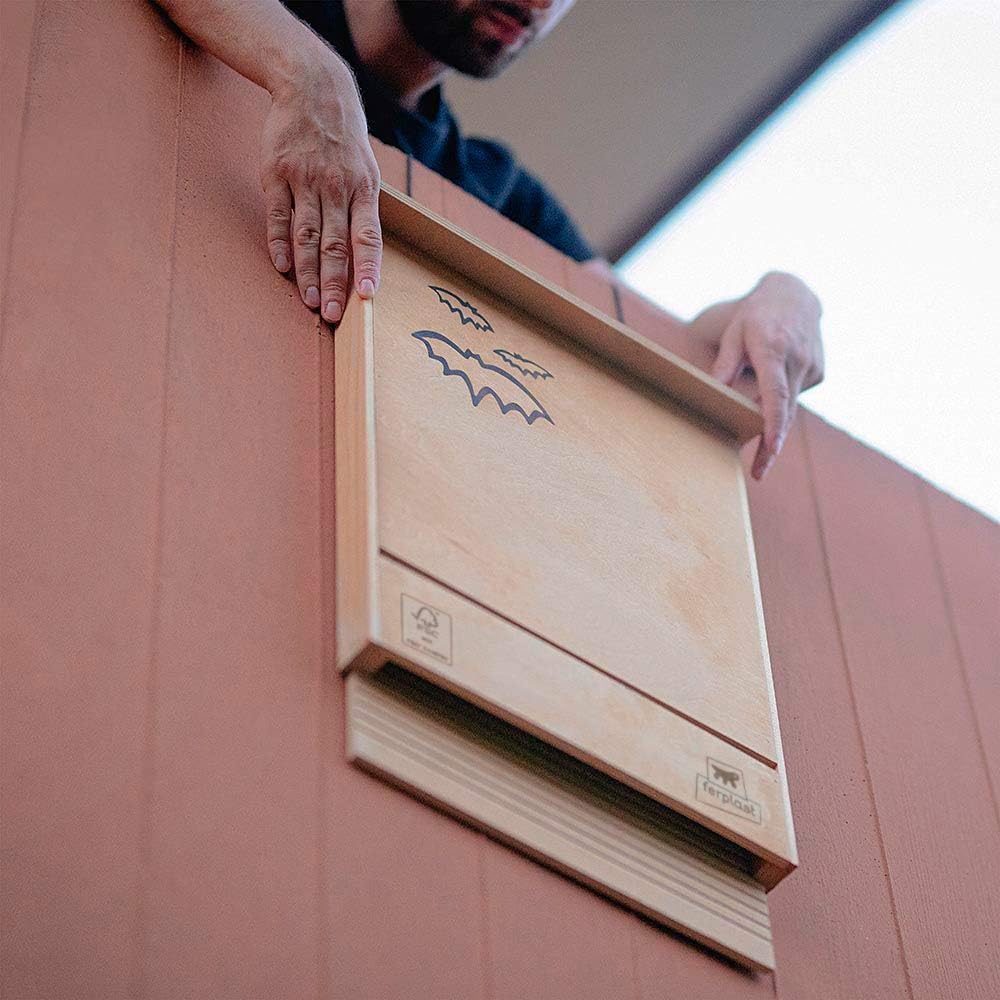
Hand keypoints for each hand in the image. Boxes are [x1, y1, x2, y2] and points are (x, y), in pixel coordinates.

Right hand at [261, 58, 381, 322]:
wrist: (312, 88)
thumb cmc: (344, 140)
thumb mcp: (366, 170)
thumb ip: (362, 211)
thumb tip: (363, 257)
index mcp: (363, 190)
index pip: (367, 237)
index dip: (367, 267)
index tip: (366, 296)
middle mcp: (336, 187)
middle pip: (336, 244)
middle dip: (334, 282)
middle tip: (331, 314)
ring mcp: (305, 180)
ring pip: (307, 235)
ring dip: (308, 272)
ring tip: (310, 301)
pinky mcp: (277, 174)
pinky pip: (278, 215)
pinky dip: (279, 243)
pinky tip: (281, 266)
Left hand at [710, 272, 823, 478]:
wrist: (795, 295)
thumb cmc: (756, 316)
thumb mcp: (734, 333)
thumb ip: (725, 363)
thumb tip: (714, 392)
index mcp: (774, 349)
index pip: (775, 394)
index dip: (773, 424)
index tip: (771, 448)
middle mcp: (797, 360)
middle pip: (785, 411)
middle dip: (772, 446)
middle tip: (758, 473)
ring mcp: (812, 368)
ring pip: (790, 407)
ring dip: (774, 423)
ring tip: (757, 427)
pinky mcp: (819, 374)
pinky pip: (795, 396)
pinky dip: (782, 400)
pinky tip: (776, 377)